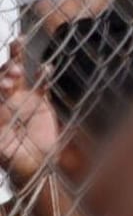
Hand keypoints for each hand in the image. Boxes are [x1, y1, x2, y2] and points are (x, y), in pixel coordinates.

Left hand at [0, 43, 57, 182]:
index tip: (6, 87)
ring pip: (17, 74)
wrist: (35, 166)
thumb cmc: (14, 161)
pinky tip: (46, 68)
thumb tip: (1, 118)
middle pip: (2, 77)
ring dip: (16, 61)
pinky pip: (42, 85)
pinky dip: (44, 76)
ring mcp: (21, 99)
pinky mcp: (40, 102)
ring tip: (19, 49)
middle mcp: (4, 100)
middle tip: (14, 72)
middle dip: (5, 72)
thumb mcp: (3, 152)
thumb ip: (1, 138)